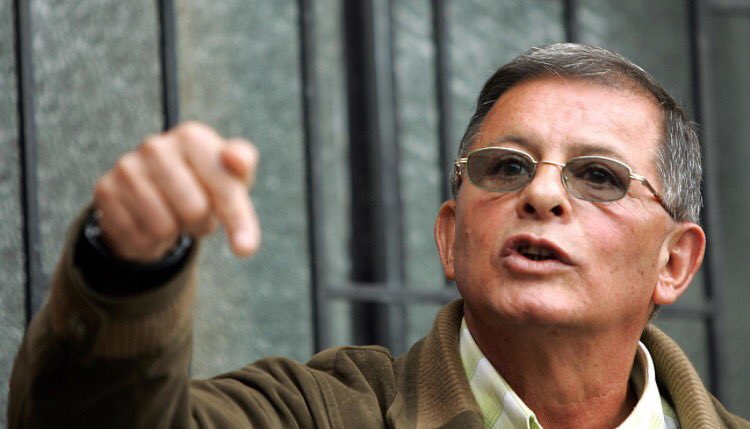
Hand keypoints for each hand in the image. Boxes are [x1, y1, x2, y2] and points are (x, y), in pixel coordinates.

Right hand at [93, 122, 260, 262]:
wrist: (156, 191)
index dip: (238, 220)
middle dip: (203, 224)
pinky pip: (139, 237)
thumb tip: (238, 160)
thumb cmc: (205, 182)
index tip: (245, 248)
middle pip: (195, 211)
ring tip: (174, 216)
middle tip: (197, 215)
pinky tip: (150, 223)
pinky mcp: (106, 191)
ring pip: (165, 227)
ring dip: (176, 233)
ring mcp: (127, 167)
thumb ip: (243, 165)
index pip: (223, 185)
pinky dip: (151, 242)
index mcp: (192, 137)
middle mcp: (156, 146)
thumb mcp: (232, 175)